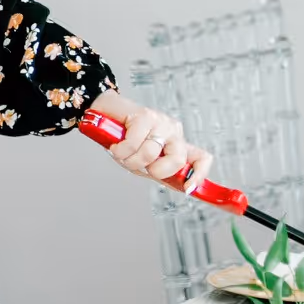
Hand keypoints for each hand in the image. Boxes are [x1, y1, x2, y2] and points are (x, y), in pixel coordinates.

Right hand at [86, 89, 213, 191]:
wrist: (103, 115)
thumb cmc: (122, 139)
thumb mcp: (142, 163)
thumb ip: (160, 173)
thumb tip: (181, 188)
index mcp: (176, 145)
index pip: (201, 158)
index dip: (199, 175)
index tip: (187, 189)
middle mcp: (173, 132)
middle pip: (178, 159)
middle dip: (154, 170)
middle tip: (140, 164)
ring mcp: (161, 123)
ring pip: (150, 153)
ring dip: (130, 160)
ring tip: (122, 152)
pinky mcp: (145, 116)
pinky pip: (133, 144)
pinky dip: (120, 150)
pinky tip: (116, 145)